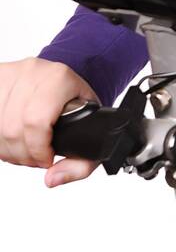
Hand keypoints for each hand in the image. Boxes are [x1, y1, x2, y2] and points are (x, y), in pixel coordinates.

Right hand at [0, 58, 100, 186]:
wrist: (63, 79)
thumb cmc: (78, 105)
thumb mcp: (92, 132)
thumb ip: (80, 164)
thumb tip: (52, 179)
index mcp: (60, 79)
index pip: (36, 122)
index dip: (37, 149)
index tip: (46, 159)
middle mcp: (34, 72)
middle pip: (13, 128)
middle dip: (22, 155)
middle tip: (35, 160)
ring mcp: (12, 73)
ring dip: (7, 148)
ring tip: (23, 152)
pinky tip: (10, 142)